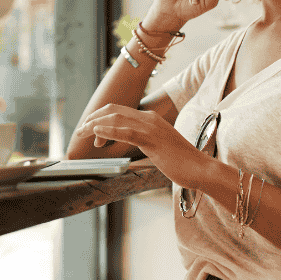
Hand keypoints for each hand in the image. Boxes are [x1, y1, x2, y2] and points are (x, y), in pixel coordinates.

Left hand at [75, 104, 208, 188]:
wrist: (200, 168)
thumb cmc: (180, 162)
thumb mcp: (157, 148)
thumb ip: (142, 144)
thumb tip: (125, 150)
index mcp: (149, 119)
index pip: (119, 111)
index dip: (101, 118)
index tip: (90, 130)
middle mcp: (148, 118)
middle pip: (113, 111)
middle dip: (93, 118)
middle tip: (80, 130)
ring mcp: (151, 127)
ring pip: (116, 119)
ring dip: (96, 124)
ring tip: (82, 132)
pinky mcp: (152, 140)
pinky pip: (127, 132)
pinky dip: (109, 130)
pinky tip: (97, 132)